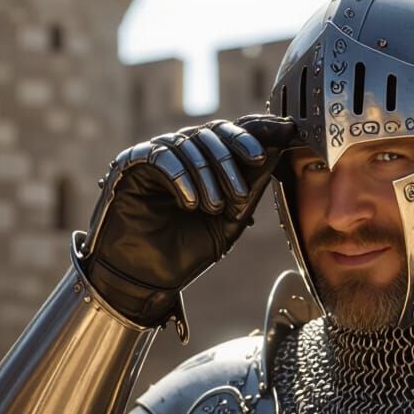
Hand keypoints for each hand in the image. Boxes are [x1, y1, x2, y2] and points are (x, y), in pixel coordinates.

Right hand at [82, 115, 294, 326]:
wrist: (147, 280)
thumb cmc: (185, 253)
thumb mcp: (229, 220)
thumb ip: (250, 187)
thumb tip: (276, 149)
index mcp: (204, 165)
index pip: (228, 135)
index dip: (252, 134)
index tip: (281, 134)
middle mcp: (180, 155)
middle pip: (211, 134)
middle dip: (231, 160)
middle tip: (239, 195)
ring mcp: (155, 157)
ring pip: (189, 143)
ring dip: (208, 175)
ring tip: (212, 208)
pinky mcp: (131, 164)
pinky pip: (162, 156)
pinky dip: (181, 177)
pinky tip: (190, 204)